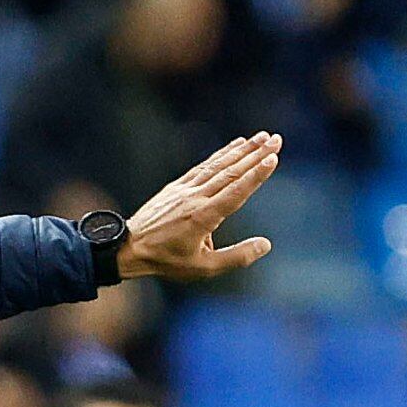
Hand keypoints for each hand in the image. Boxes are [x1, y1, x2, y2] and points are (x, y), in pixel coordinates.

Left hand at [117, 132, 282, 282]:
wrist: (129, 249)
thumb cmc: (167, 261)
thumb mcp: (204, 268)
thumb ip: (236, 257)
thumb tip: (265, 245)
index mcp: (203, 217)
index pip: (235, 192)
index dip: (255, 175)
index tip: (272, 159)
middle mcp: (195, 198)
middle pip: (230, 172)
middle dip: (255, 155)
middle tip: (277, 140)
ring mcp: (185, 189)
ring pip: (218, 165)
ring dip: (242, 150)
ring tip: (262, 138)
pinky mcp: (177, 186)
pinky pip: (203, 166)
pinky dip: (220, 155)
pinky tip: (234, 145)